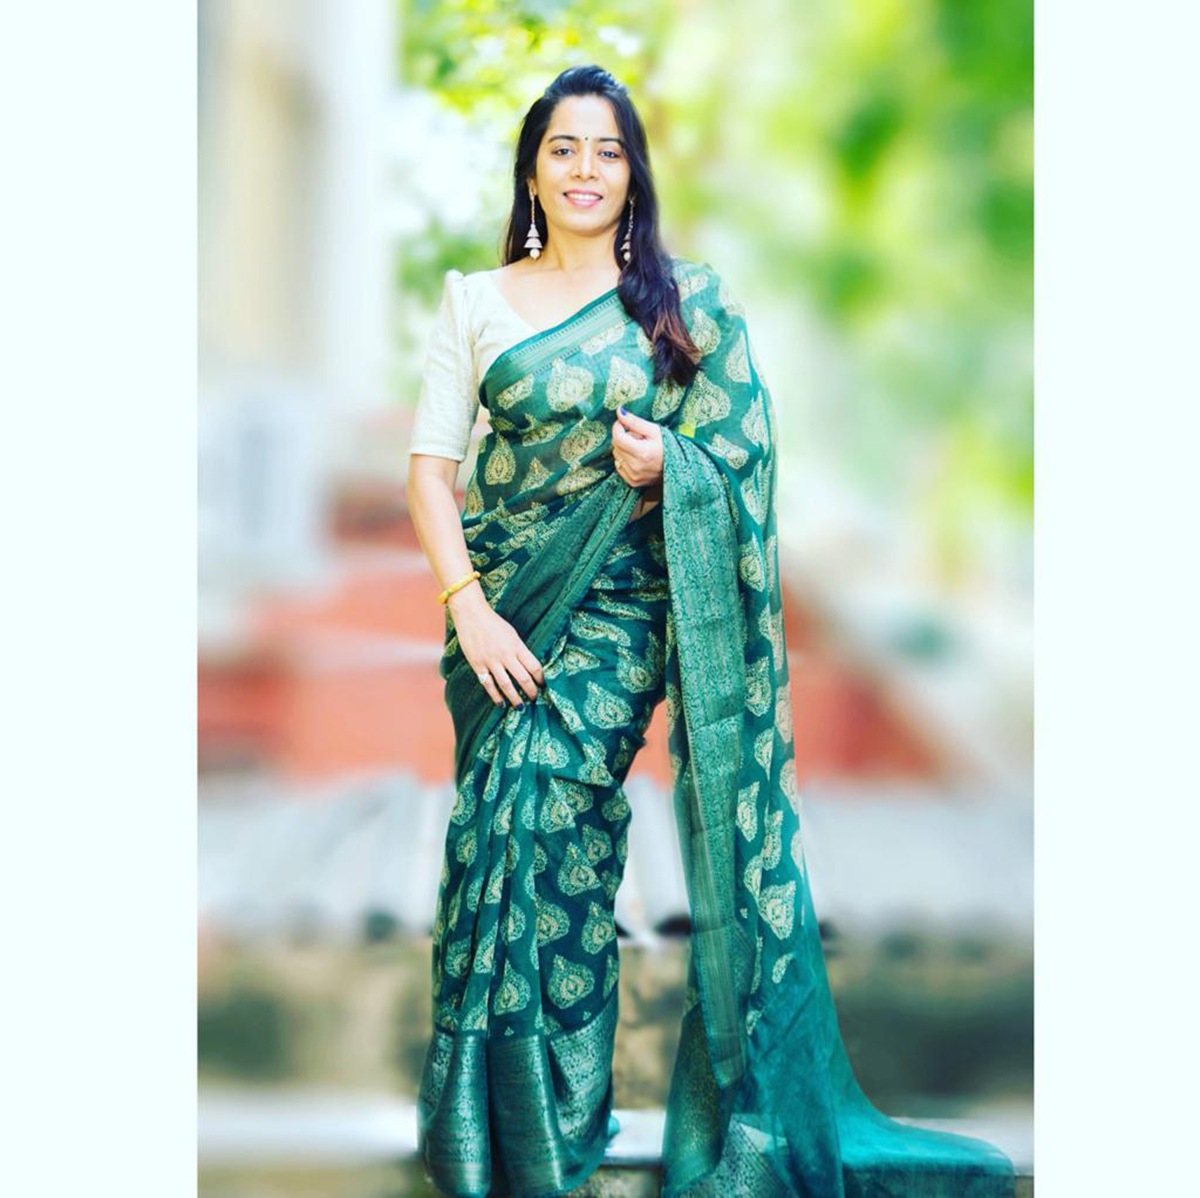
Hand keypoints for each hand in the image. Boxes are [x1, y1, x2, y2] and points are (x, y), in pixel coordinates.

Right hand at [447, 584, 543, 706]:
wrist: (471, 615)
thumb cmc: (493, 623)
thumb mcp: (512, 634)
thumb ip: (520, 649)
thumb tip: (528, 666)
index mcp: (516, 646)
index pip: (534, 666)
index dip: (541, 678)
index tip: (543, 684)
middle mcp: (505, 655)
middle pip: (523, 679)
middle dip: (531, 691)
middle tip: (535, 699)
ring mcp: (491, 661)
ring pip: (506, 685)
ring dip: (515, 698)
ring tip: (520, 707)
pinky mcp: (478, 665)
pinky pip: (488, 684)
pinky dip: (495, 696)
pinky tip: (501, 704)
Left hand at [612, 406, 663, 489]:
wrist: (679, 467)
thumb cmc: (668, 446)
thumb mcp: (654, 430)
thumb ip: (634, 422)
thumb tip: (619, 411)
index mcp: (642, 453)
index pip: (617, 438)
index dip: (618, 427)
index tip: (623, 423)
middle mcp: (636, 467)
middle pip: (616, 446)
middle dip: (623, 438)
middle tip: (638, 438)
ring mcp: (634, 476)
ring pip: (617, 456)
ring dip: (624, 450)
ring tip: (639, 449)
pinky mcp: (633, 482)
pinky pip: (619, 467)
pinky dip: (625, 461)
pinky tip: (637, 459)